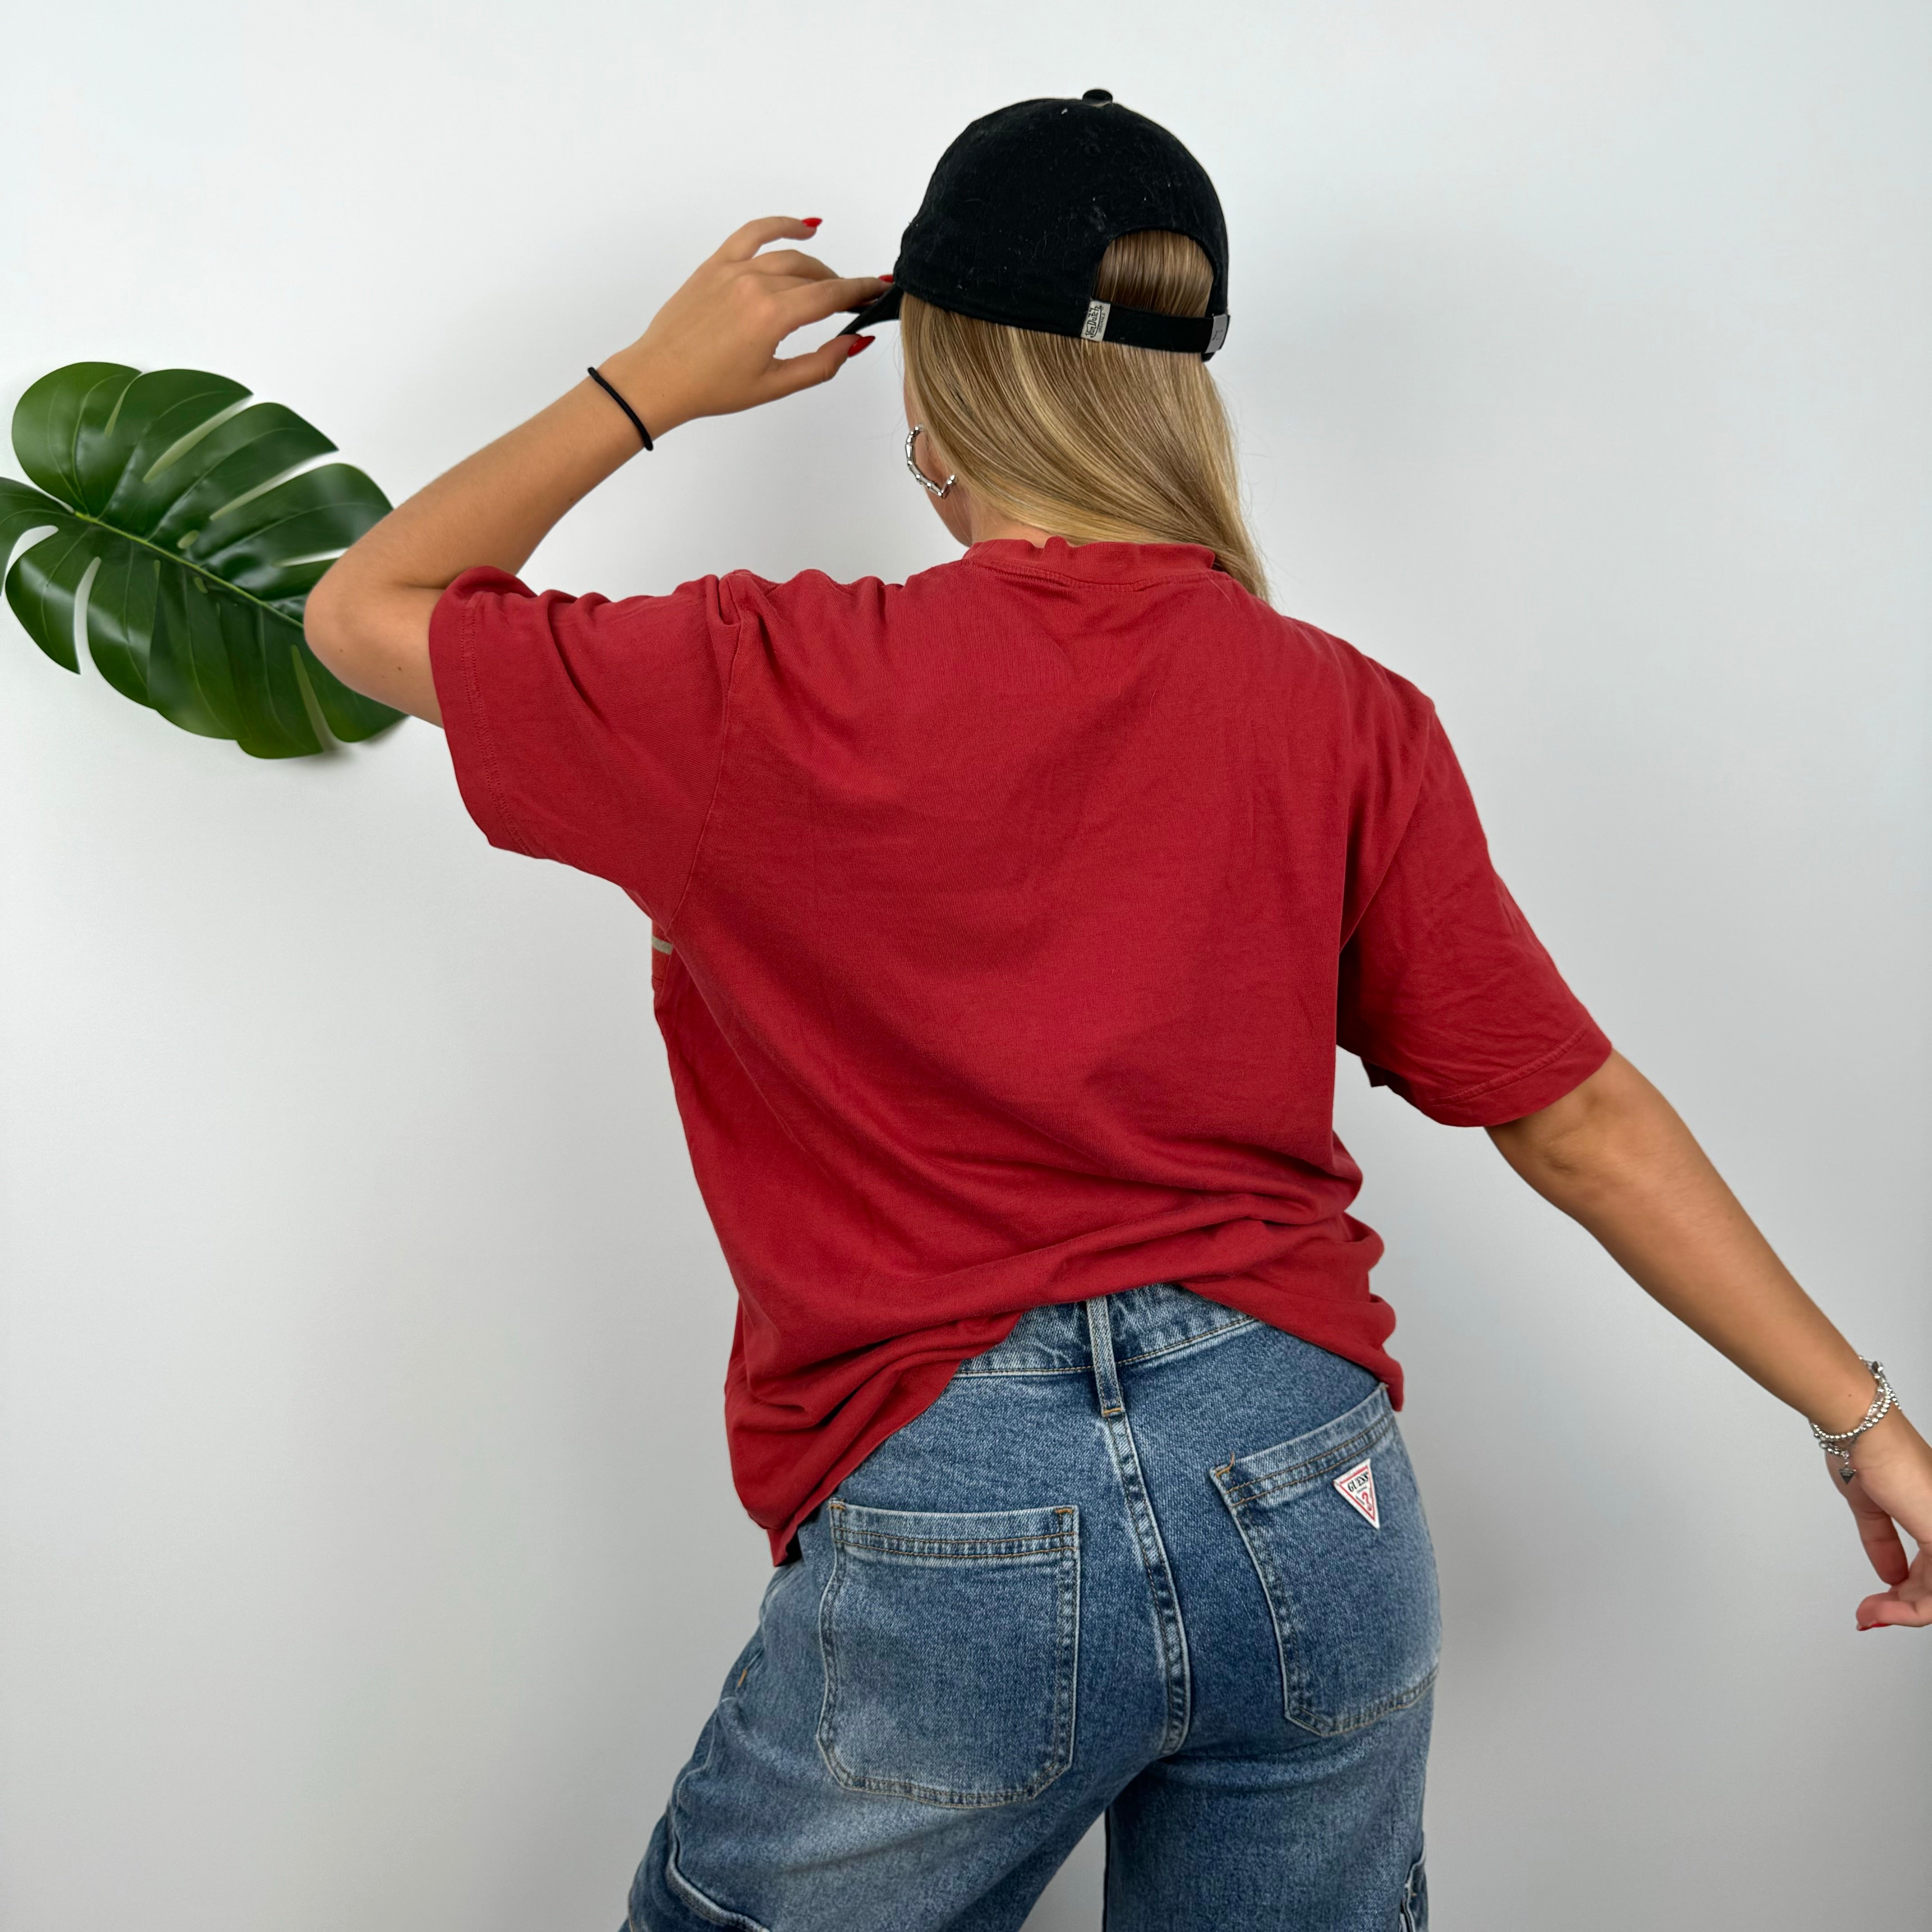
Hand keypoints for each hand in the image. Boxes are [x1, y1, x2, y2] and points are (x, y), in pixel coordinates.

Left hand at [599, 217, 885, 436]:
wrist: (659, 377)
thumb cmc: (711, 388)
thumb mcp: (775, 386)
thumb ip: (821, 364)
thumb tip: (854, 342)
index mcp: (771, 316)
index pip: (830, 296)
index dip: (859, 292)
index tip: (879, 291)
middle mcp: (754, 284)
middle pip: (814, 276)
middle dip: (840, 286)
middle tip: (855, 300)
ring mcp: (733, 269)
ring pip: (790, 256)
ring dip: (816, 267)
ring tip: (829, 283)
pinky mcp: (716, 264)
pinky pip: (754, 233)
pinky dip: (782, 225)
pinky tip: (805, 228)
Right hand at [1830, 1408, 1931, 1628]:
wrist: (1861, 1428)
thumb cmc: (1863, 1449)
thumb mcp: (1869, 1504)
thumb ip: (1882, 1541)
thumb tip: (1890, 1574)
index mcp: (1931, 1512)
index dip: (1909, 1593)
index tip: (1879, 1602)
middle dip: (1903, 1607)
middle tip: (1872, 1613)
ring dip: (1903, 1611)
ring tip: (1872, 1613)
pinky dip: (1909, 1605)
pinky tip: (1885, 1607)